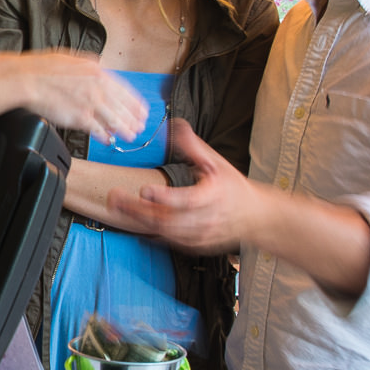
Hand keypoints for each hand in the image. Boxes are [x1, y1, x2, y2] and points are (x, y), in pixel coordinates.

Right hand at [0, 51, 145, 145]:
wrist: (27, 79)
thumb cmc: (43, 68)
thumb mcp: (73, 58)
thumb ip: (90, 65)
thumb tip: (100, 67)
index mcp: (97, 71)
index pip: (124, 89)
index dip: (135, 102)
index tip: (141, 109)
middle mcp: (97, 87)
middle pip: (123, 106)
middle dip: (134, 118)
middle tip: (141, 126)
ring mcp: (90, 103)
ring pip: (115, 120)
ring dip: (125, 130)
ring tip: (131, 136)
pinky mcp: (80, 117)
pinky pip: (98, 130)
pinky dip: (105, 136)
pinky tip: (108, 140)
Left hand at [104, 120, 262, 254]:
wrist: (254, 217)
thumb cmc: (232, 187)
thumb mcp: (216, 163)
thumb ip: (193, 146)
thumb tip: (174, 124)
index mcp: (213, 196)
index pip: (186, 200)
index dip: (164, 197)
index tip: (145, 189)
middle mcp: (206, 219)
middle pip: (168, 218)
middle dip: (138, 209)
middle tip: (115, 197)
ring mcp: (200, 235)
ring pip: (165, 232)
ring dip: (139, 220)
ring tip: (117, 207)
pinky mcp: (194, 245)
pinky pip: (168, 241)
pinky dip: (149, 233)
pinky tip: (132, 222)